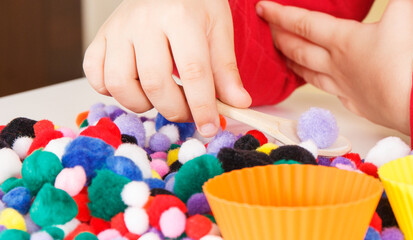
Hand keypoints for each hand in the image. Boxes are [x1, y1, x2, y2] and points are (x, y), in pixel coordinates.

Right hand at [83, 0, 250, 136]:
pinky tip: (135, 86)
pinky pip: (95, 76)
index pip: (193, 72)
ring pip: (119, 84)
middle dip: (175, 110)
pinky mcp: (101, 36)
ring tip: (161, 97)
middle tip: (189, 113)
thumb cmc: (195, 2)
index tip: (210, 128)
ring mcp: (117, 29)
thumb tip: (238, 104)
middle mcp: (143, 21)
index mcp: (180, 17)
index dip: (202, 106)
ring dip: (142, 104)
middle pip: (154, 83)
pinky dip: (112, 91)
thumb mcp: (219, 28)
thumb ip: (226, 69)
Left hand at [256, 0, 412, 134]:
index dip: (280, 14)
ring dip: (295, 65)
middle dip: (281, 39)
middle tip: (268, 32)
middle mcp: (337, 64)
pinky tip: (328, 87)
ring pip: (311, 75)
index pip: (303, 23)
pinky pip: (334, 94)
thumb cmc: (407, 55)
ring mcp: (345, 87)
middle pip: (300, 50)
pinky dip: (324, 88)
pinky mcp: (358, 104)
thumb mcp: (404, 9)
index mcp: (342, 39)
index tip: (262, 8)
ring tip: (285, 60)